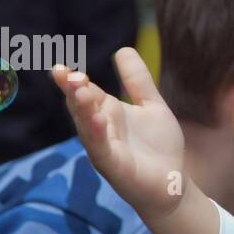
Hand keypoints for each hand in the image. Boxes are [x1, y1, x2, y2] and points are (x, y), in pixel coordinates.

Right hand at [50, 48, 186, 220]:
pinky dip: (97, 134)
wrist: (173, 184)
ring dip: (81, 109)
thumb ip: (137, 81)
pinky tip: (98, 120)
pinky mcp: (114, 167)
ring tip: (78, 89)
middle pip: (80, 107)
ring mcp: (104, 148)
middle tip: (65, 72)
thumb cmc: (159, 147)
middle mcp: (100, 129)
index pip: (85, 92)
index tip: (60, 66)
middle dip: (72, 90)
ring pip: (87, 126)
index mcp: (106, 112)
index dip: (73, 80)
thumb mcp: (152, 106)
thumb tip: (122, 49)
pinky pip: (102, 149)